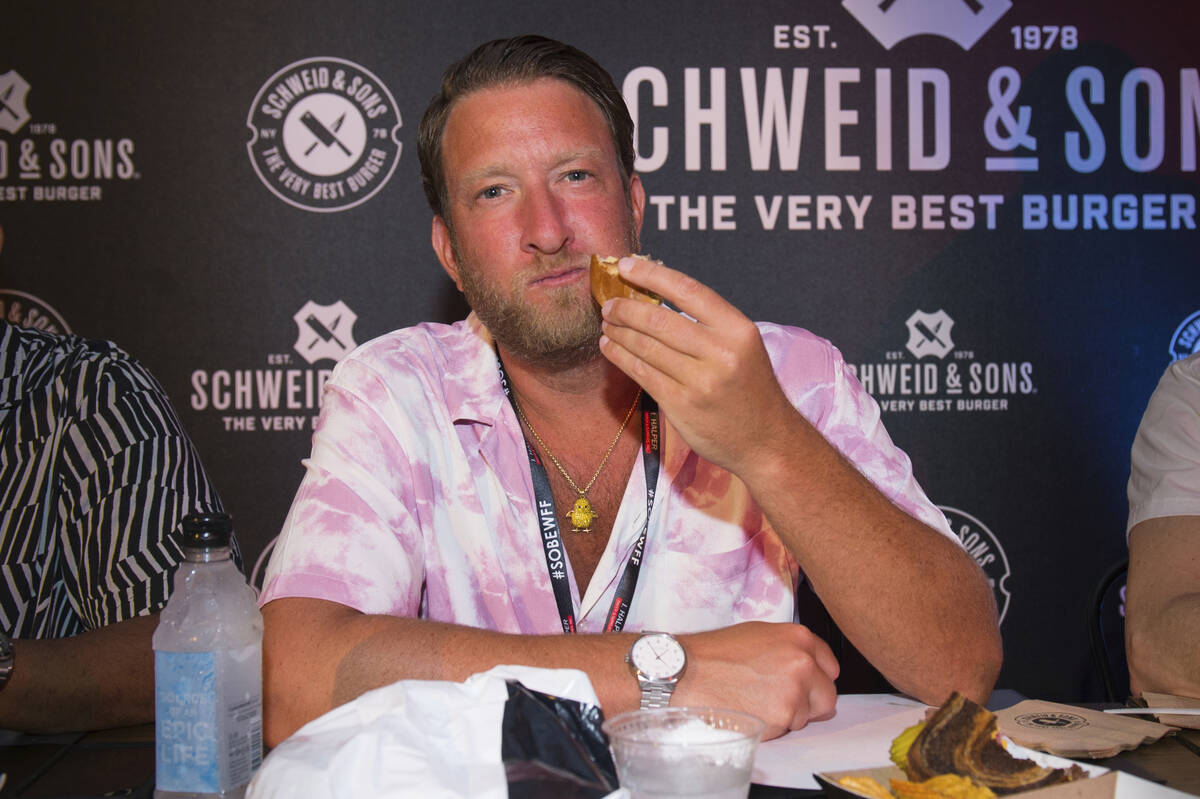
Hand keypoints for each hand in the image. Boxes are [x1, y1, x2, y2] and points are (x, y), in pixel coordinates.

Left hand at [598, 256, 798, 476]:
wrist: (766, 440)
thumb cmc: (749, 388)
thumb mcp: (742, 346)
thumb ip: (707, 323)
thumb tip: (654, 295)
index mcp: (738, 329)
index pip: (688, 290)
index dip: (652, 274)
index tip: (626, 266)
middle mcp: (721, 353)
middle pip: (659, 320)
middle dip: (626, 308)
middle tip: (609, 304)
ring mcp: (700, 381)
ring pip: (646, 347)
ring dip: (619, 332)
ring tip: (607, 324)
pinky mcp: (681, 405)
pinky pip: (642, 373)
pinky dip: (620, 357)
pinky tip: (610, 348)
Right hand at [674, 622, 838, 739]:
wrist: (685, 674)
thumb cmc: (714, 654)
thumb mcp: (757, 634)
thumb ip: (789, 648)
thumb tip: (808, 666)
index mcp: (798, 638)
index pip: (831, 666)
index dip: (816, 678)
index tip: (804, 683)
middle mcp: (802, 662)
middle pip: (827, 696)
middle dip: (808, 702)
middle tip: (778, 698)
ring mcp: (795, 691)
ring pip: (807, 716)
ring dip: (788, 715)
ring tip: (756, 701)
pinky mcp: (783, 717)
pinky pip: (789, 730)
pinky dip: (774, 726)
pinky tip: (751, 711)